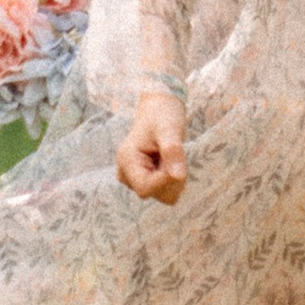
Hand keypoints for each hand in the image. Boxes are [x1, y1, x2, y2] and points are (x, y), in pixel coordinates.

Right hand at [117, 87, 187, 203]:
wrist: (159, 110)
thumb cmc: (162, 115)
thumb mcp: (169, 129)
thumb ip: (172, 152)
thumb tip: (178, 176)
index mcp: (127, 160)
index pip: (146, 188)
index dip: (166, 180)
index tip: (178, 161)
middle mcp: (126, 174)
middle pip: (156, 194)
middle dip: (172, 178)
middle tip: (174, 153)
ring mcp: (134, 179)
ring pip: (163, 195)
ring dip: (174, 178)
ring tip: (170, 156)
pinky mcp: (144, 181)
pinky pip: (166, 190)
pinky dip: (173, 178)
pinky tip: (169, 162)